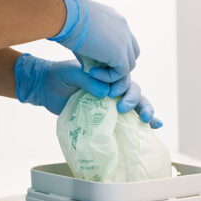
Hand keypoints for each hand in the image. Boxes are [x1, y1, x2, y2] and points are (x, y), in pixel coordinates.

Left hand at [14, 54, 161, 127]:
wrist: (45, 88)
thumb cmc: (58, 77)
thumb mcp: (70, 74)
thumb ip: (86, 80)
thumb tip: (104, 93)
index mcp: (108, 75)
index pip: (125, 80)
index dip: (123, 88)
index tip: (111, 95)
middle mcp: (113, 87)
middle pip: (135, 93)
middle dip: (136, 101)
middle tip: (123, 109)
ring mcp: (111, 102)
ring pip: (136, 105)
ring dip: (145, 111)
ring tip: (148, 120)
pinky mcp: (106, 116)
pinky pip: (128, 119)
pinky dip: (143, 124)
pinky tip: (155, 127)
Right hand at [48, 0, 139, 82]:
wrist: (64, 15)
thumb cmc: (64, 20)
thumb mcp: (82, 29)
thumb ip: (92, 43)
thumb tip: (90, 60)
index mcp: (115, 19)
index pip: (126, 40)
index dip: (116, 54)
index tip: (98, 59)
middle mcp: (124, 27)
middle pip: (132, 53)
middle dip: (118, 65)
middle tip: (98, 69)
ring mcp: (124, 39)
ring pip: (129, 65)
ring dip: (111, 72)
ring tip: (91, 71)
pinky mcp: (120, 52)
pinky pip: (121, 72)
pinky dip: (107, 77)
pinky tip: (91, 72)